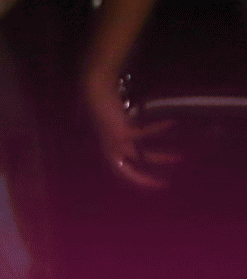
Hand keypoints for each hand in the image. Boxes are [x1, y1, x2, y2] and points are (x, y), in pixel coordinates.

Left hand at [81, 70, 172, 188]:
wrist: (97, 94)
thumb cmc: (107, 108)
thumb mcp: (118, 127)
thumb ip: (128, 136)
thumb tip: (140, 142)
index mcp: (110, 150)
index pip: (123, 171)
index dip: (138, 180)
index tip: (157, 183)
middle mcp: (111, 149)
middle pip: (129, 172)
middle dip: (146, 180)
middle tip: (165, 184)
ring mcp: (115, 142)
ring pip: (141, 156)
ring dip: (160, 157)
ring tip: (180, 157)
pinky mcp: (121, 132)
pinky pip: (144, 134)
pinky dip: (158, 129)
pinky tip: (172, 123)